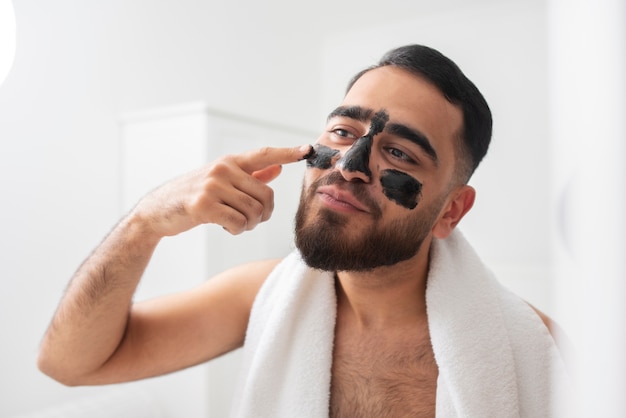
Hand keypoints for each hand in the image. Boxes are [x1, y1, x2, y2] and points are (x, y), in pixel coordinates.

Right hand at [132, 145, 310, 236]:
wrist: (157, 211)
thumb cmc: (192, 196)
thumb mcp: (221, 180)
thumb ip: (251, 174)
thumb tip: (278, 168)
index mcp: (229, 162)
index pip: (263, 154)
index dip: (287, 152)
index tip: (307, 149)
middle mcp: (222, 169)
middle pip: (265, 196)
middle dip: (263, 215)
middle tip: (251, 221)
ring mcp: (212, 186)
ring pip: (253, 212)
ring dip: (249, 226)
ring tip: (235, 224)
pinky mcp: (203, 205)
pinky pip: (238, 223)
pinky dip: (237, 231)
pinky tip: (225, 228)